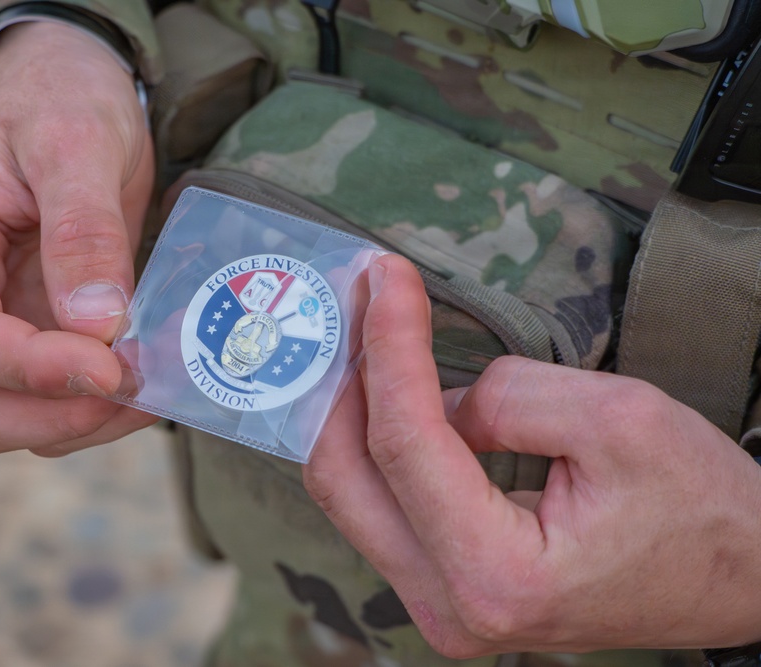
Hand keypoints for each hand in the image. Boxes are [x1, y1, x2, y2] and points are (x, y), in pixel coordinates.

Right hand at [0, 22, 157, 456]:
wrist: (63, 87)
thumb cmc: (59, 96)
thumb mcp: (76, 141)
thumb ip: (83, 231)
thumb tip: (96, 327)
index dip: (33, 371)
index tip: (110, 370)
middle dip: (56, 417)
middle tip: (138, 390)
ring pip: (16, 418)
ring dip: (88, 418)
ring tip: (159, 381)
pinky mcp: (34, 331)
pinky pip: (58, 397)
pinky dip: (103, 403)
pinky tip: (153, 372)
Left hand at [304, 254, 760, 656]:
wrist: (739, 578)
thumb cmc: (699, 507)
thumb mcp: (621, 422)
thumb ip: (510, 397)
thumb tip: (436, 396)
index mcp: (496, 575)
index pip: (405, 443)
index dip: (388, 345)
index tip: (384, 274)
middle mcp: (450, 607)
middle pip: (346, 476)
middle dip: (343, 375)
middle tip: (356, 297)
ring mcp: (439, 606)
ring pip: (351, 490)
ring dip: (349, 403)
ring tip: (365, 327)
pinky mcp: (441, 587)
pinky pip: (379, 503)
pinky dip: (373, 437)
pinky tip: (382, 384)